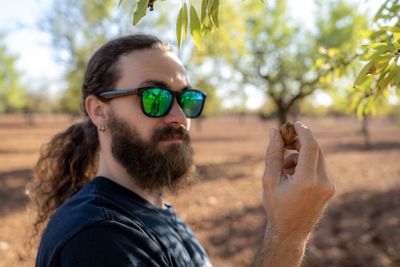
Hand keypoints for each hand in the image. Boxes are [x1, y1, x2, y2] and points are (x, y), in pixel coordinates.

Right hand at [262, 121, 334, 239]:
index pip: (310, 146)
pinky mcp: (330, 188)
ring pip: (318, 157)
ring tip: (284, 167)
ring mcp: (329, 186)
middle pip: (316, 149)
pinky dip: (306, 164)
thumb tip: (274, 131)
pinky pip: (319, 167)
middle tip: (285, 139)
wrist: (290, 232)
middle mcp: (322, 183)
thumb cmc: (276, 206)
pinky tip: (293, 175)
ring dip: (301, 154)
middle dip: (300, 141)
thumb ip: (273, 153)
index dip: (303, 131)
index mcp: (306, 181)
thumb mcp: (269, 179)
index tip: (293, 123)